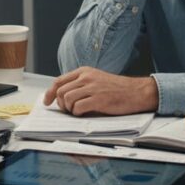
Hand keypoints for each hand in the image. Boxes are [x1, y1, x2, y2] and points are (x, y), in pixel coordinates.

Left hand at [43, 66, 158, 115]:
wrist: (137, 92)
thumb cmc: (117, 88)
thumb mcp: (96, 80)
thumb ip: (81, 85)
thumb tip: (63, 98)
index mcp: (84, 71)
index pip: (59, 81)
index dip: (50, 92)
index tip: (47, 101)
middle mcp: (86, 77)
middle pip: (61, 91)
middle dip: (61, 104)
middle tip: (68, 110)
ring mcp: (92, 87)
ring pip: (67, 99)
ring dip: (69, 109)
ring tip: (78, 112)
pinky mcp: (98, 99)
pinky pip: (78, 108)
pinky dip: (78, 113)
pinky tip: (85, 113)